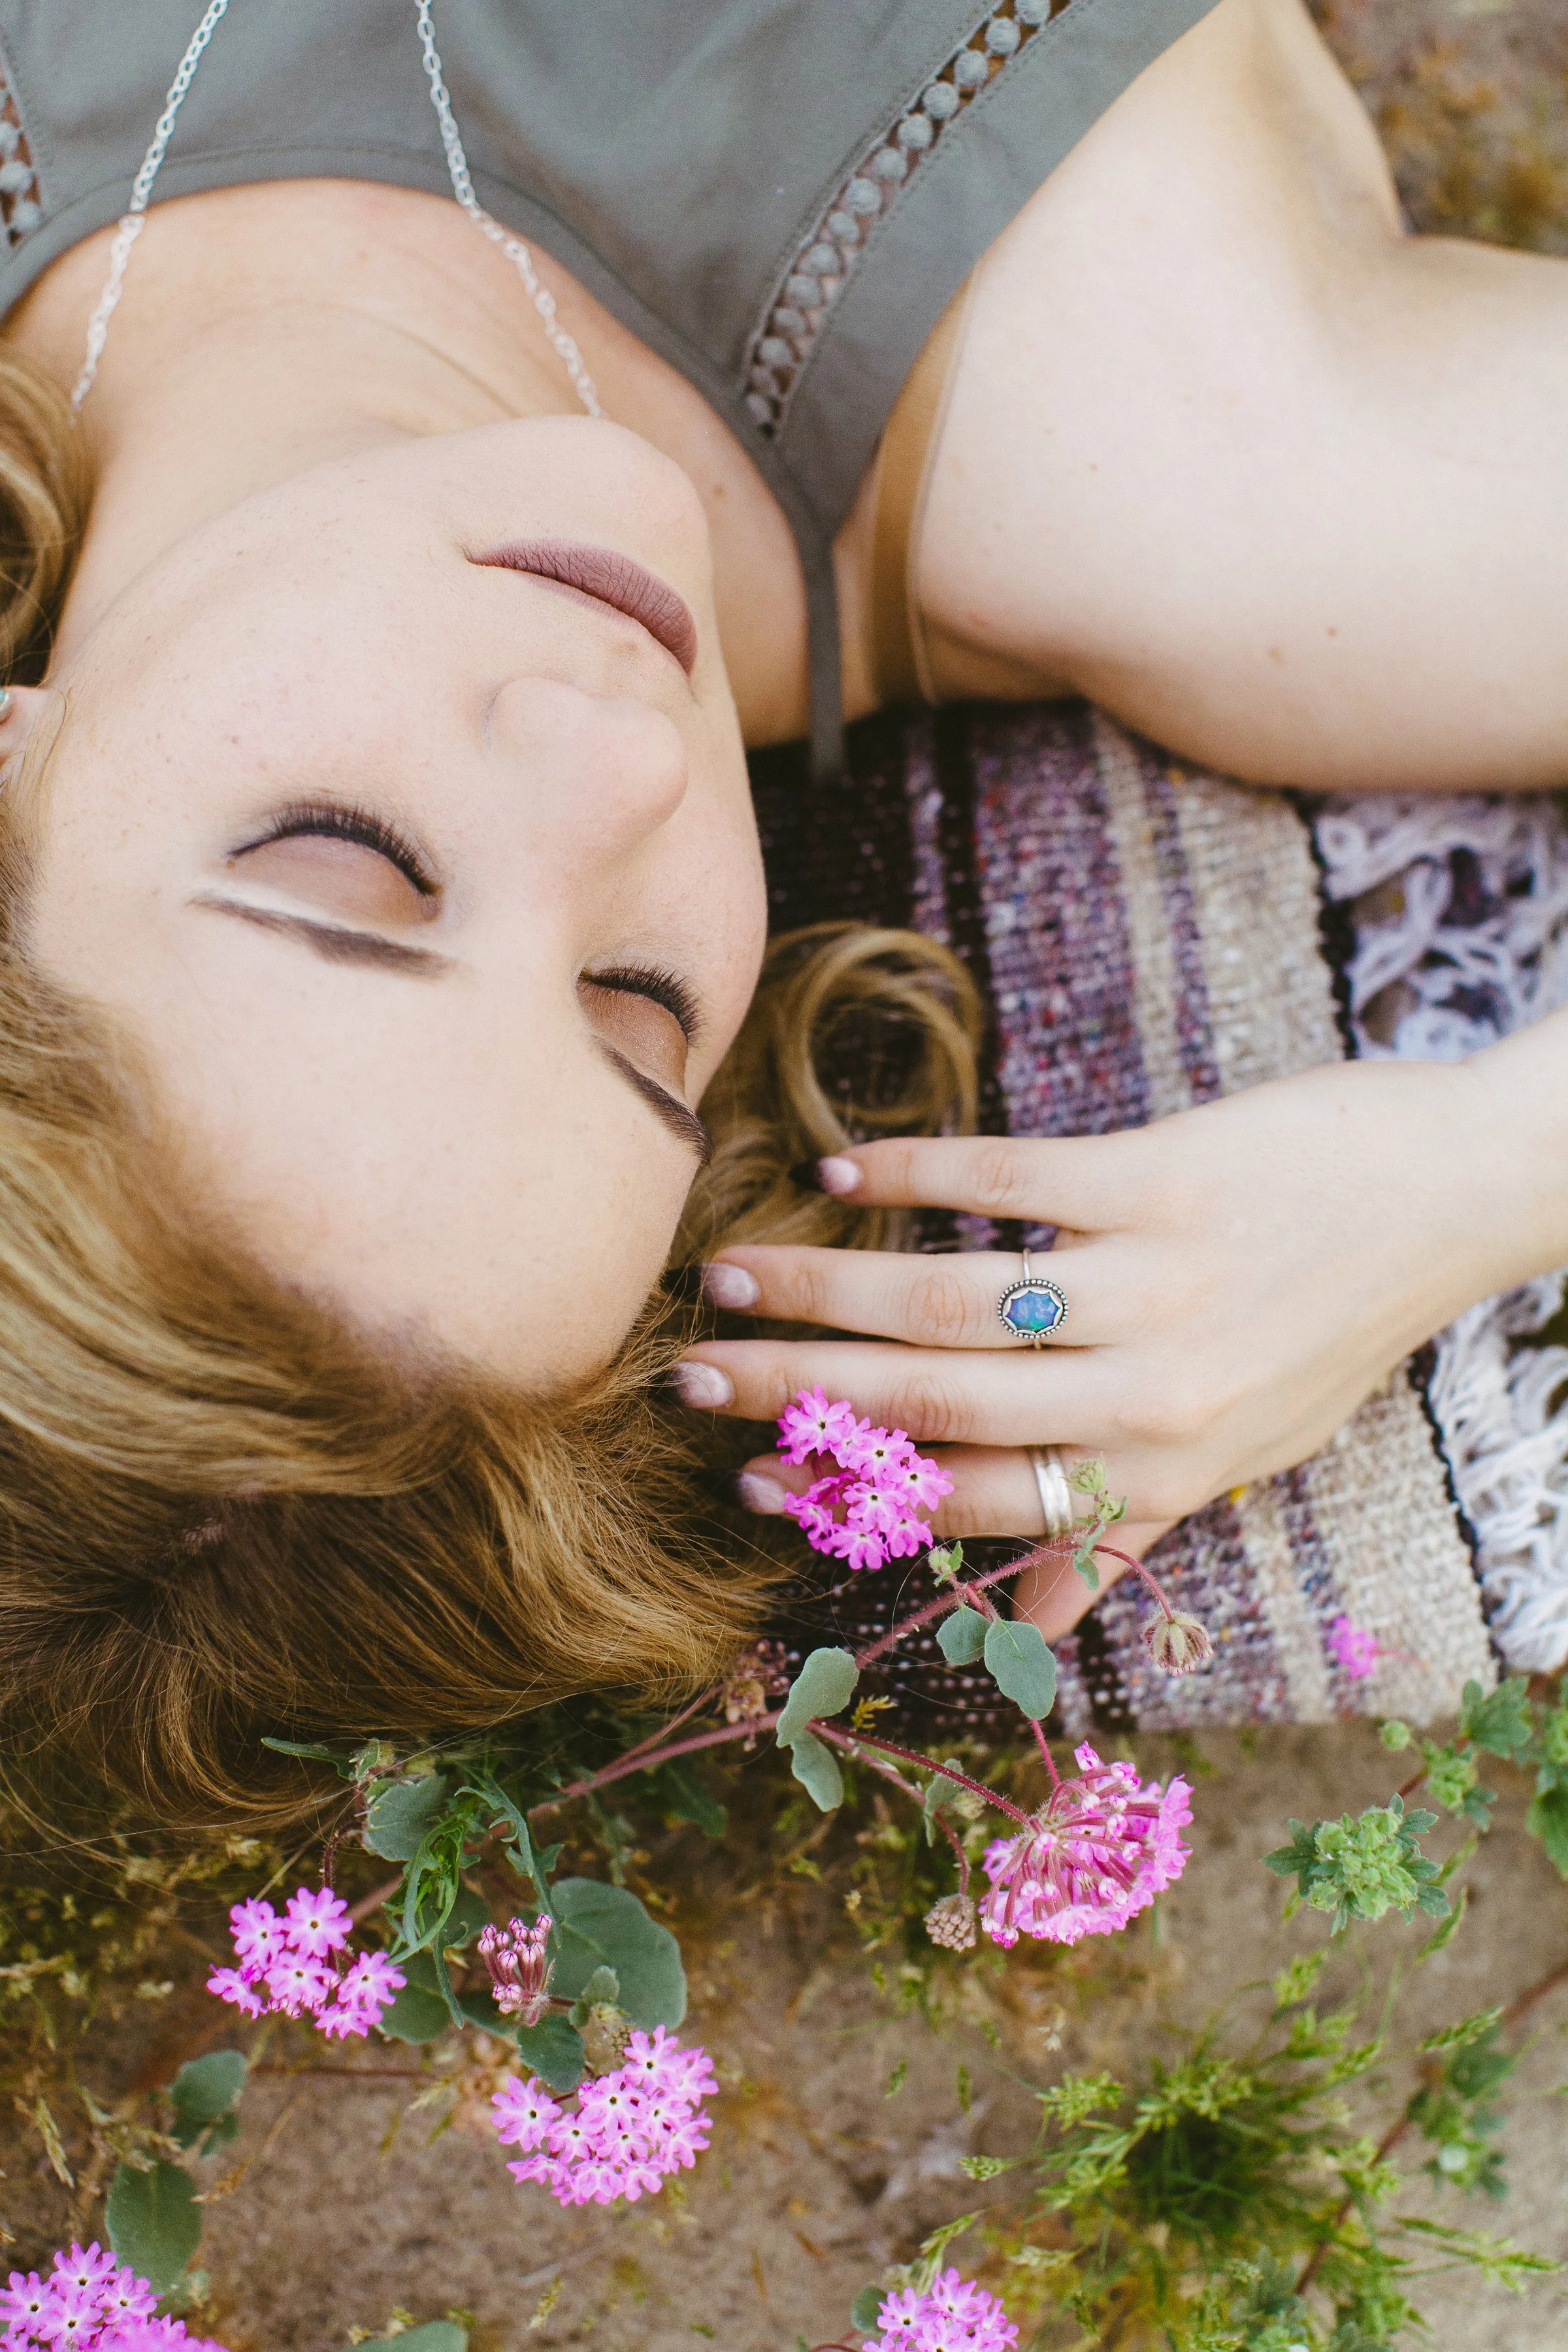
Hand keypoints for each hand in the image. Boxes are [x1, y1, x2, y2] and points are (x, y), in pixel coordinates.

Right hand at [674, 1057, 1525, 1628]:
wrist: (1452, 1197)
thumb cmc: (1333, 1329)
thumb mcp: (1242, 1454)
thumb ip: (1127, 1527)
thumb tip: (1032, 1617)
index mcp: (1157, 1467)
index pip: (972, 1496)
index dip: (851, 1494)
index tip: (746, 1484)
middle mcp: (1150, 1390)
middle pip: (934, 1399)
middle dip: (795, 1394)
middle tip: (685, 1377)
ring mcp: (1155, 1280)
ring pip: (953, 1295)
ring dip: (824, 1286)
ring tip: (730, 1270)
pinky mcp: (1163, 1175)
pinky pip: (1014, 1176)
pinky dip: (917, 1173)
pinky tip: (840, 1169)